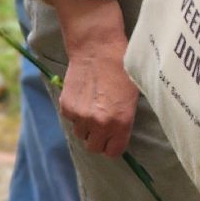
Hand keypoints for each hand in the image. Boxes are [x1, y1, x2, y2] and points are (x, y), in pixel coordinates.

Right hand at [59, 31, 139, 157]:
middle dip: (98, 138)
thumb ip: (124, 119)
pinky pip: (71, 119)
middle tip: (101, 123)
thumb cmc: (122, 67)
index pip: (113, 152)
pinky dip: (75, 113)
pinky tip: (83, 96)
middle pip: (94, 147)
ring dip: (86, 125)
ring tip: (92, 105)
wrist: (98, 48)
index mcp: (121, 122)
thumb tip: (118, 135)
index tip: (113, 139)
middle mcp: (100, 124)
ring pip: (80, 134)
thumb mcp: (133, 95)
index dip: (113, 145)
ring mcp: (81, 117)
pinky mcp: (66, 107)